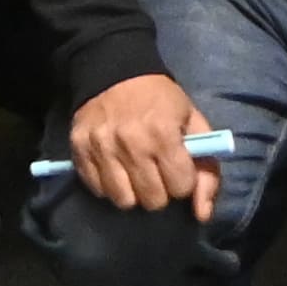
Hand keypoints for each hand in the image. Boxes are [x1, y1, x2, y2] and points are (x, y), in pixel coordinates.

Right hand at [66, 71, 220, 222]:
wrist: (114, 70)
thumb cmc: (160, 100)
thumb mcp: (193, 124)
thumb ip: (207, 170)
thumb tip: (203, 215)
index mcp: (163, 134)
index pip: (180, 187)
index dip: (183, 180)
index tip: (178, 167)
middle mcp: (131, 143)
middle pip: (153, 200)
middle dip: (160, 191)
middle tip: (156, 171)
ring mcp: (102, 148)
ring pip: (123, 201)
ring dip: (133, 192)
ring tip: (135, 173)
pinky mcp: (79, 150)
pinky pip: (98, 190)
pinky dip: (109, 185)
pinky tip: (115, 167)